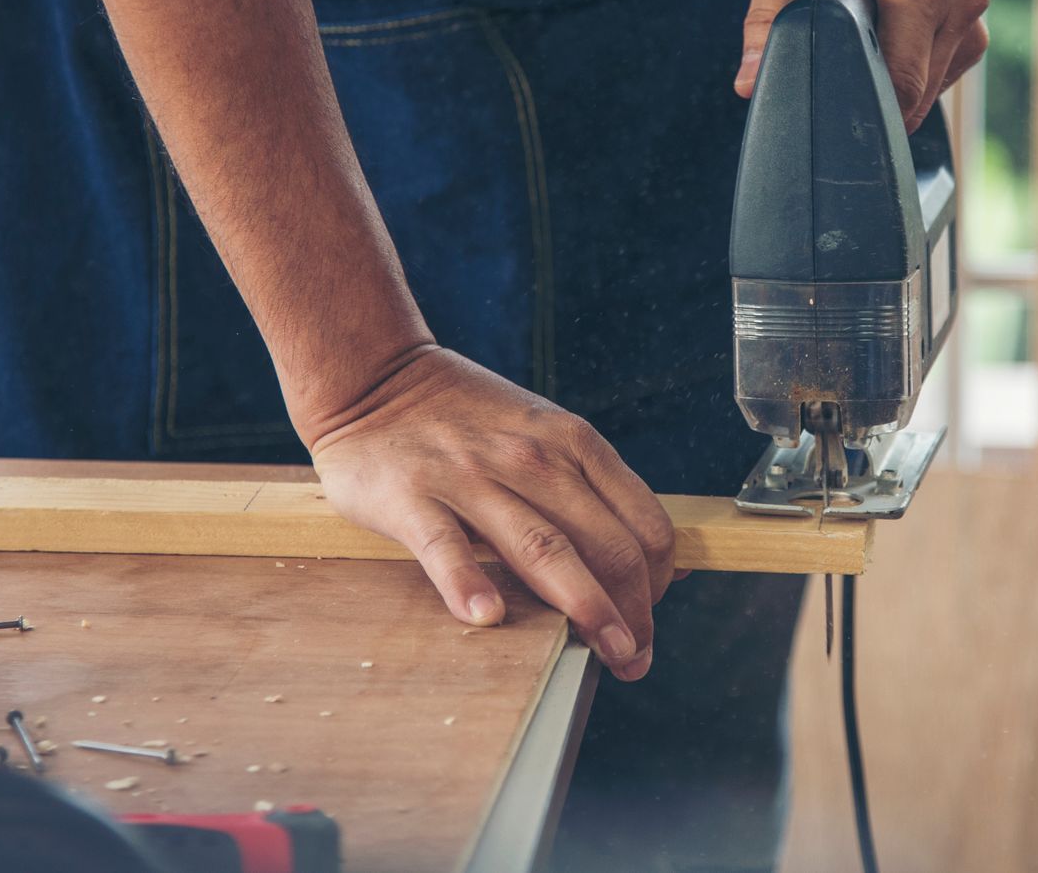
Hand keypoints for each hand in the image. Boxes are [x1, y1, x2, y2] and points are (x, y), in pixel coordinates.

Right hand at [309, 346, 673, 680]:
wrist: (373, 377)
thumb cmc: (466, 417)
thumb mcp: (546, 432)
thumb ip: (596, 489)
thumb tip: (664, 561)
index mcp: (572, 443)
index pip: (643, 523)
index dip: (659, 580)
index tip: (647, 618)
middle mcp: (533, 458)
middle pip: (607, 544)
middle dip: (634, 611)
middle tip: (634, 660)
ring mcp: (471, 477)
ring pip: (544, 549)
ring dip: (585, 607)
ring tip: (607, 654)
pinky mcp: (412, 496)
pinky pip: (446, 546)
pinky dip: (468, 583)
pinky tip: (488, 618)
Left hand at [736, 0, 990, 130]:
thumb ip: (766, 18)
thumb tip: (749, 82)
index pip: (899, 85)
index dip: (859, 107)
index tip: (826, 110)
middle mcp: (958, 0)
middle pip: (914, 92)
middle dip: (869, 92)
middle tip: (832, 64)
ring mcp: (973, 12)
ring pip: (930, 87)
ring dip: (890, 78)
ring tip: (861, 32)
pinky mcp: (974, 21)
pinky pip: (940, 71)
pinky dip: (909, 66)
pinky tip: (885, 33)